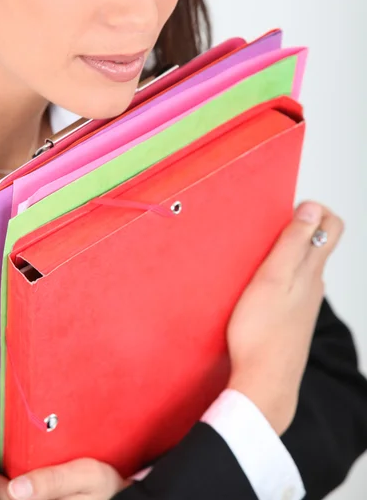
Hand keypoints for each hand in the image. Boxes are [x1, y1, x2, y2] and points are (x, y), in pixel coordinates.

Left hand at [0, 446, 128, 499]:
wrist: (126, 495)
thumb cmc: (108, 486)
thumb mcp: (86, 476)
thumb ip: (53, 480)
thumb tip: (16, 486)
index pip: (4, 494)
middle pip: (7, 498)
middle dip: (0, 476)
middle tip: (0, 450)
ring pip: (17, 499)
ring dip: (11, 482)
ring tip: (12, 458)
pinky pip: (29, 499)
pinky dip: (23, 487)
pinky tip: (29, 473)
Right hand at [226, 201, 343, 434]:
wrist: (264, 383)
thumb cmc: (261, 332)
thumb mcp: (273, 278)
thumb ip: (293, 243)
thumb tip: (313, 208)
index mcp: (312, 270)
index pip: (332, 227)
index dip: (314, 211)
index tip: (286, 212)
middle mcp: (315, 285)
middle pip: (318, 245)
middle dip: (299, 229)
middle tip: (269, 231)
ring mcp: (306, 304)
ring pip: (305, 267)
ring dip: (288, 253)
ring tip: (260, 256)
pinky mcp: (294, 319)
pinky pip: (294, 287)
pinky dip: (282, 277)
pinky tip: (261, 288)